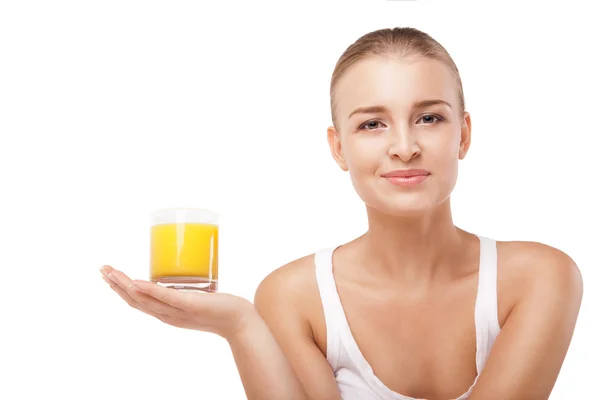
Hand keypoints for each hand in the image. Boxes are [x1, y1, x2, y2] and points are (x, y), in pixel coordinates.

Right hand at [100, 265, 256, 340]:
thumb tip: (179, 276)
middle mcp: (168, 315)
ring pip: (145, 299)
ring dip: (125, 285)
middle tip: (102, 270)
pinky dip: (150, 290)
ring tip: (112, 273)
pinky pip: (167, 297)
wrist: (239, 322)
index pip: (137, 302)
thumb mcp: (196, 299)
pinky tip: (137, 282)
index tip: (109, 275)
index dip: (121, 289)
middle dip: (116, 285)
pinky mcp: (190, 304)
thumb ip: (185, 292)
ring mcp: (177, 311)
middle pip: (135, 301)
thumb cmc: (221, 309)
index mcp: (167, 313)